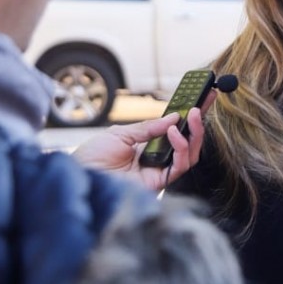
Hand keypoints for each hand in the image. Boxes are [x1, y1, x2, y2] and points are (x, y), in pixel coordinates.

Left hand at [72, 95, 211, 191]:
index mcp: (147, 146)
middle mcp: (156, 159)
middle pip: (187, 143)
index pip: (174, 130)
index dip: (188, 117)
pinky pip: (179, 166)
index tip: (200, 99)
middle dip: (197, 123)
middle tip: (202, 104)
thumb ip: (148, 127)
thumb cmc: (93, 158)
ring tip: (191, 115)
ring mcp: (158, 172)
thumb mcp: (121, 133)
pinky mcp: (159, 183)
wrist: (80, 177)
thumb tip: (173, 117)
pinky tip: (173, 133)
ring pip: (189, 155)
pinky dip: (181, 148)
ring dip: (194, 134)